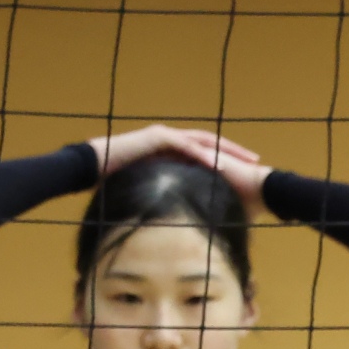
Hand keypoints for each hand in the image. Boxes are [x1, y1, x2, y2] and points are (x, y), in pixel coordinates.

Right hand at [87, 125, 270, 213]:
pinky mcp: (156, 138)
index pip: (205, 152)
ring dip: (223, 151)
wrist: (93, 165)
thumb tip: (182, 213)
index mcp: (172, 149)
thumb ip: (167, 192)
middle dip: (233, 152)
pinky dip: (201, 155)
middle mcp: (171, 139)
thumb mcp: (150, 186)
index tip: (246, 171)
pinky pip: (184, 146)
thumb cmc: (118, 179)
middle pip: (210, 143)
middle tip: (255, 161)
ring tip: (243, 162)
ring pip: (201, 141)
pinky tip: (216, 165)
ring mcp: (164, 136)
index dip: (226, 161)